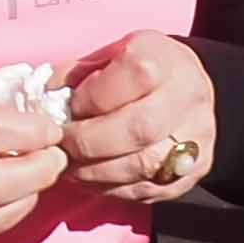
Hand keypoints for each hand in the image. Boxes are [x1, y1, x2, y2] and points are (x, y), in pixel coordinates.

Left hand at [58, 35, 217, 202]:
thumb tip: (47, 96)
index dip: (92, 97)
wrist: (191, 90)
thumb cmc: (141, 68)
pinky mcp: (193, 173)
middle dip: (90, 141)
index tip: (68, 108)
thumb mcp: (114, 52)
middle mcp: (186, 99)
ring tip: (71, 167)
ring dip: (97, 171)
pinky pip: (149, 189)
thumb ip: (82, 72)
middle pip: (139, 128)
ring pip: (144, 165)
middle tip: (63, 144)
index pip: (132, 76)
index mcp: (164, 59)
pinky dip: (113, 188)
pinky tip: (92, 179)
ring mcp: (196, 139)